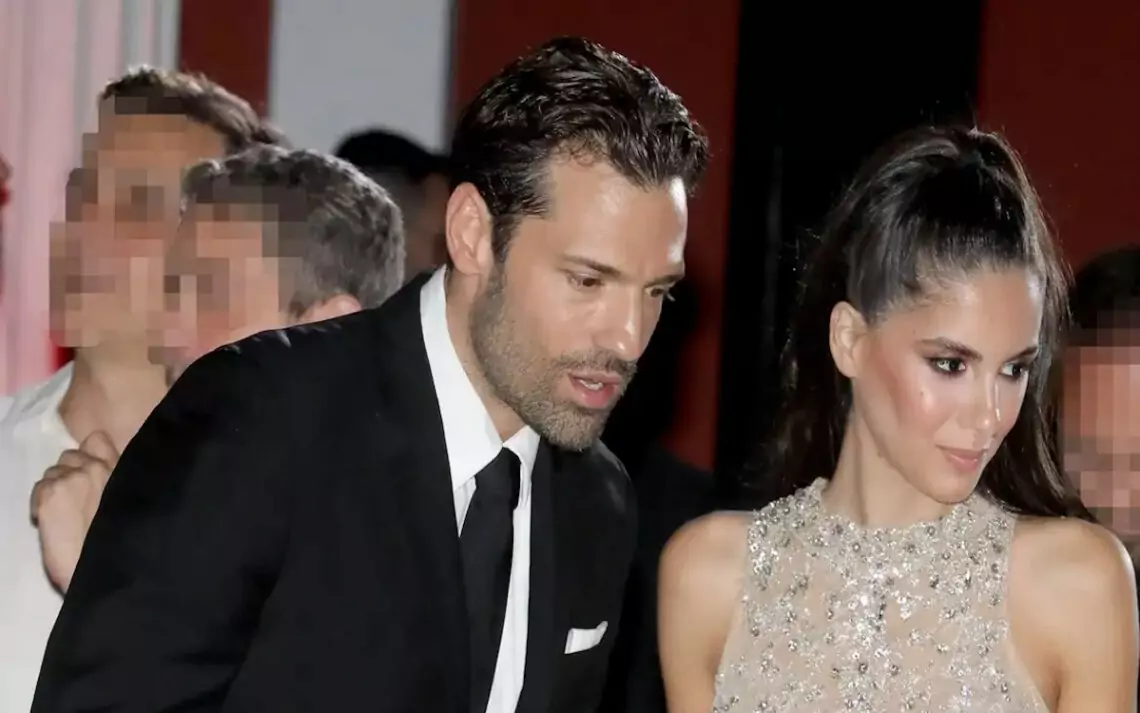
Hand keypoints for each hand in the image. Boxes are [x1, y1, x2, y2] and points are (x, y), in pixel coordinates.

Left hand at [31, 431, 118, 592]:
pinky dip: (41, 504)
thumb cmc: (125, 544)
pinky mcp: (49, 496)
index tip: (91, 473)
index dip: (90, 454)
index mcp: (120, 470)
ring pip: (51, 472)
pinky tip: (51, 522)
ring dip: (55, 488)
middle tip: (76, 499)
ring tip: (64, 513)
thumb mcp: (133, 504)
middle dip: (70, 473)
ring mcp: (70, 480)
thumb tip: (106, 482)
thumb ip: (120, 485)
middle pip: (69, 455)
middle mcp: (95, 468)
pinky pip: (38, 488)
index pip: (97, 440)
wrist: (105, 570)